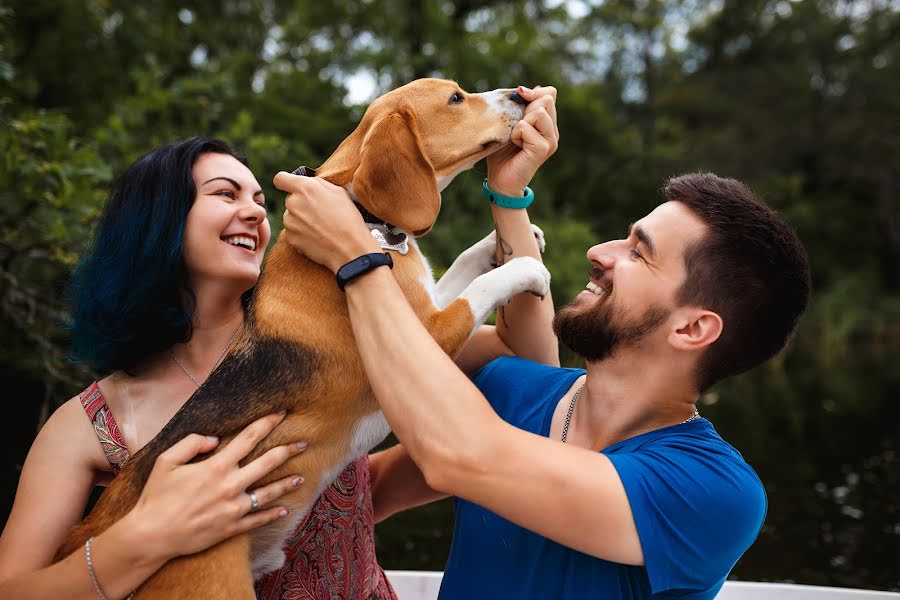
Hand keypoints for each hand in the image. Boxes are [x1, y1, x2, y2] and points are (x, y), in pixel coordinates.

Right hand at [127, 412, 307, 560]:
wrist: (151, 536)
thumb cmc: (156, 496)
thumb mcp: (167, 461)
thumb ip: (191, 443)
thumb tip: (216, 439)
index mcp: (216, 466)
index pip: (250, 437)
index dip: (268, 422)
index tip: (282, 413)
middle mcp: (230, 485)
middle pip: (268, 462)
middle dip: (288, 450)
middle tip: (304, 443)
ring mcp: (233, 508)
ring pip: (268, 493)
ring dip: (287, 484)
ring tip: (301, 478)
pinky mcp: (231, 528)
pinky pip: (258, 520)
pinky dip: (273, 514)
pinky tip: (285, 509)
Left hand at [274, 172, 379, 272]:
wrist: (349, 249)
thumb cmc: (348, 219)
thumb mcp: (339, 192)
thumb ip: (318, 184)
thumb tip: (308, 182)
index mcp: (305, 188)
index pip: (280, 179)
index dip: (285, 182)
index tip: (291, 187)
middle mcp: (293, 203)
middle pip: (290, 199)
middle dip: (301, 203)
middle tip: (319, 212)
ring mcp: (290, 222)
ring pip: (291, 215)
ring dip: (301, 219)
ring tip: (320, 226)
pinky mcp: (290, 238)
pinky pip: (292, 231)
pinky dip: (302, 233)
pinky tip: (317, 237)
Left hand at [486, 85, 558, 196]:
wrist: (500, 181)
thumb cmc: (502, 153)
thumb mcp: (510, 124)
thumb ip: (518, 108)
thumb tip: (523, 89)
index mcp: (547, 124)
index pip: (550, 94)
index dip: (533, 93)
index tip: (519, 98)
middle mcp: (553, 131)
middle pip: (546, 99)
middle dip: (526, 107)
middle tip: (516, 128)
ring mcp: (551, 141)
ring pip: (539, 111)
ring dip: (520, 121)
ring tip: (515, 137)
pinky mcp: (543, 149)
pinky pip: (526, 127)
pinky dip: (516, 134)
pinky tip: (515, 145)